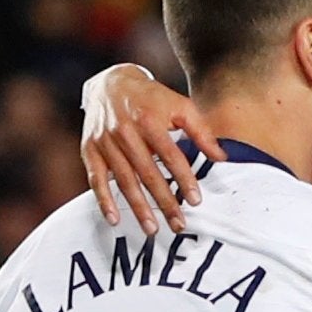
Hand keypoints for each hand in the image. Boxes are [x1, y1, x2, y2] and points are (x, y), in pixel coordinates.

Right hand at [79, 65, 226, 235]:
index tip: (195, 201)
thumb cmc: (151, 98)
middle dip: (164, 202)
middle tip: (178, 224)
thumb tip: (221, 158)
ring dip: (138, 207)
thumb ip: (201, 132)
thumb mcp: (179, 106)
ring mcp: (105, 142)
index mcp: (149, 119)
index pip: (171, 155)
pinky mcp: (90, 150)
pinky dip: (104, 200)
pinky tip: (115, 219)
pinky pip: (96, 179)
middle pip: (148, 173)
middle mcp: (125, 131)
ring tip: (152, 229)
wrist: (111, 82)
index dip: (184, 178)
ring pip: (124, 180)